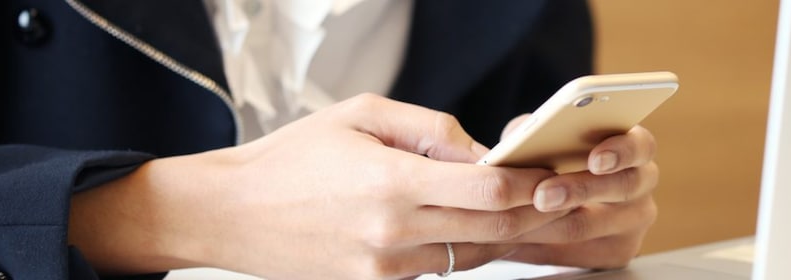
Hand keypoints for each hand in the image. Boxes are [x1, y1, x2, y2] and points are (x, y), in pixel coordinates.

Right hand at [69, 95, 569, 278]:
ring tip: (528, 211)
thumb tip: (480, 150)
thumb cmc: (292, 156)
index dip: (530, 183)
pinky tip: (476, 228)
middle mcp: (394, 233)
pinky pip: (441, 269)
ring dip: (506, 235)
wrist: (230, 213)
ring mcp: (387, 268)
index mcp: (392, 183)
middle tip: (560, 196)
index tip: (550, 174)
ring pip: (473, 254)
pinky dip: (465, 248)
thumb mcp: (361, 114)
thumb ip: (430, 129)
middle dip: (535, 213)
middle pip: (493, 229)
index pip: (488, 190)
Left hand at [494, 115, 660, 267]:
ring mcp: (633, 222)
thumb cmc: (551, 156)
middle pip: (620, 189)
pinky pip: (576, 253)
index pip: (640, 146)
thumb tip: (525, 134)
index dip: (621, 152)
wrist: (545, 198)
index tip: (596, 160)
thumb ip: (541, 128)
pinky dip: (541, 245)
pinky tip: (518, 238)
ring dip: (550, 222)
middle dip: (578, 191)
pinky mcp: (615, 252)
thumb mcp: (544, 133)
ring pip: (590, 225)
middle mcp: (642, 183)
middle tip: (542, 195)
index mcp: (634, 147)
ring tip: (518, 220)